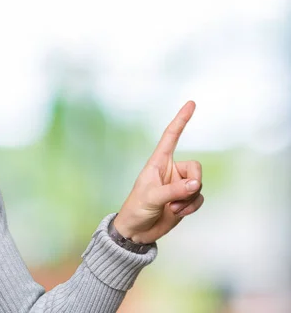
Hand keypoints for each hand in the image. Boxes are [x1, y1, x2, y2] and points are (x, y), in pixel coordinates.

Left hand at [113, 101, 203, 243]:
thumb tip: (197, 184)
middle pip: (195, 168)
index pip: (171, 137)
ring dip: (188, 200)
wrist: (137, 231)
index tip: (191, 103)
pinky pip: (199, 198)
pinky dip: (191, 207)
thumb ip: (175, 190)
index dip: (181, 120)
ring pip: (199, 185)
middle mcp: (170, 171)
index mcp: (157, 162)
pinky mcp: (185, 199)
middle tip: (178, 197)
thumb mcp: (152, 197)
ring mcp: (178, 185)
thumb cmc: (137, 209)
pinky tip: (177, 213)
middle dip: (192, 183)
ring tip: (172, 209)